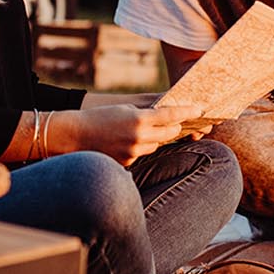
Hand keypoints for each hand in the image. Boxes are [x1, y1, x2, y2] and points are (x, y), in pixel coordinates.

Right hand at [60, 102, 210, 165]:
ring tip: (139, 131)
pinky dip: (139, 148)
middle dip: (174, 127)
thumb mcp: (125, 109)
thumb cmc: (100, 117)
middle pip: (170, 133)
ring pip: (156, 144)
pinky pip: (141, 154)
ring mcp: (133, 152)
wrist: (75, 135)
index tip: (199, 109)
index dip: (187, 112)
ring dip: (154, 138)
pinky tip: (124, 142)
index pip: (171, 116)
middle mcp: (139, 137)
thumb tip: (167, 118)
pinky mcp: (127, 163)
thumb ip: (147, 114)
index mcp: (140, 119)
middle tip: (177, 123)